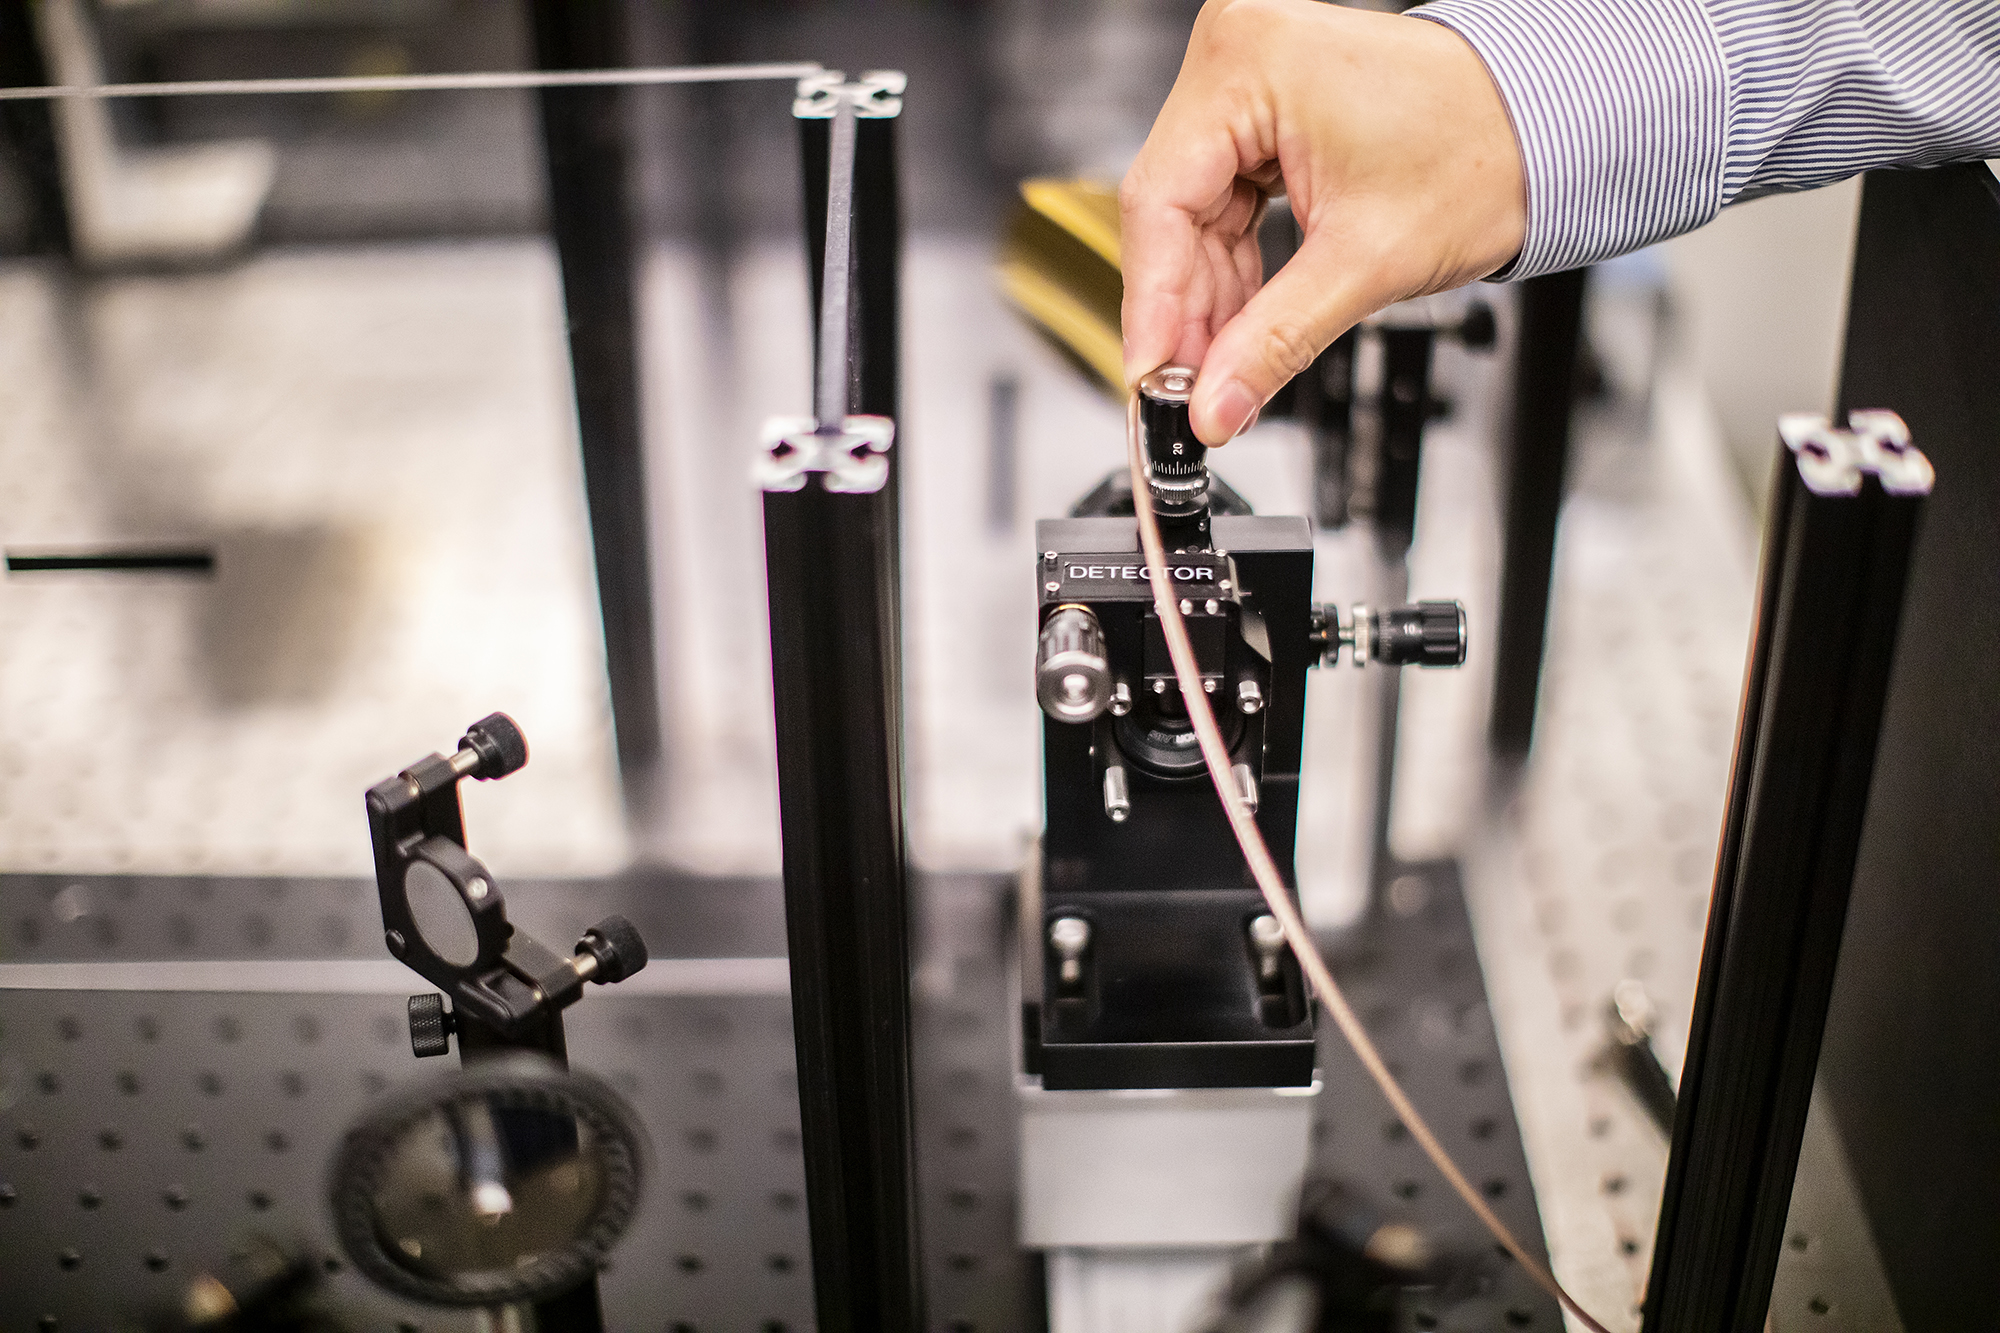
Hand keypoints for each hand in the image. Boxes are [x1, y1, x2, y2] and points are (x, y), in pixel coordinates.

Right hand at [1120, 0, 1525, 442]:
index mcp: (1250, 63)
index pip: (1161, 202)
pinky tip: (1237, 330)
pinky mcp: (1268, 110)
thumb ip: (1273, 343)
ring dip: (1208, 303)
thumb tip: (1214, 405)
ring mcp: (1251, 81)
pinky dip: (1234, 271)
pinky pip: (1226, 203)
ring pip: (1194, 217)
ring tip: (1218, 377)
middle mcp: (1238, 56)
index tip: (1152, 384)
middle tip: (1187, 399)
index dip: (1153, 309)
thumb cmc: (1488, 150)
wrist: (1553, 126)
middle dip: (1185, 316)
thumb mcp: (1365, 263)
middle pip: (1172, 212)